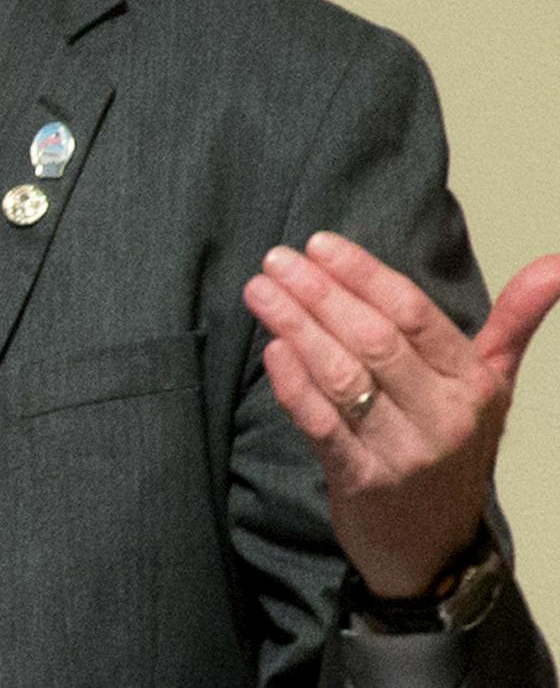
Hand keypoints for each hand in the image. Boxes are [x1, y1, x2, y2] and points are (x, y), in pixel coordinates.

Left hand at [243, 231, 559, 596]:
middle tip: (276, 259)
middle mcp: (443, 417)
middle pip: (374, 339)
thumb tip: (556, 261)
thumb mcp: (492, 383)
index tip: (318, 243)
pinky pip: (321, 425)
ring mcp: (402, 452)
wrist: (436, 546)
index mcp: (472, 383)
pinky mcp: (361, 482)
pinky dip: (293, 384)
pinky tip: (272, 348)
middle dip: (319, 293)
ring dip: (296, 327)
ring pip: (343, 377)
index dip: (363, 274)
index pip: (414, 314)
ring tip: (260, 290)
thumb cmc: (455, 445)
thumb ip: (515, 319)